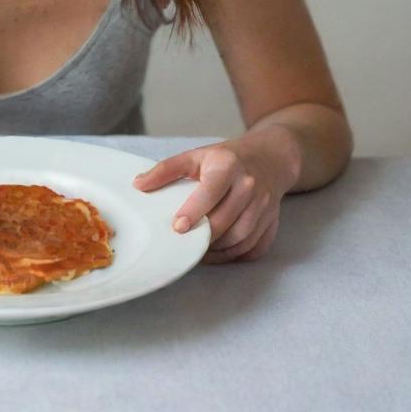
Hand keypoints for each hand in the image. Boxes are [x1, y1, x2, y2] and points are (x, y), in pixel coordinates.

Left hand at [132, 131, 295, 263]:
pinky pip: (252, 247)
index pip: (211, 192)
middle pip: (226, 220)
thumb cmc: (226, 159)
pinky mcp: (271, 223)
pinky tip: (216, 253)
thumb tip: (138, 184)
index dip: (194, 211)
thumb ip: (166, 170)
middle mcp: (249, 186)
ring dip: (217, 249)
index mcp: (228, 166)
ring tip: (196, 250)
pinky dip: (233, 255)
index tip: (178, 227)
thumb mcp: (195, 156)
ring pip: (240, 238)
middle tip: (182, 243)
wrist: (268, 159)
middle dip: (203, 236)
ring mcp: (264, 206)